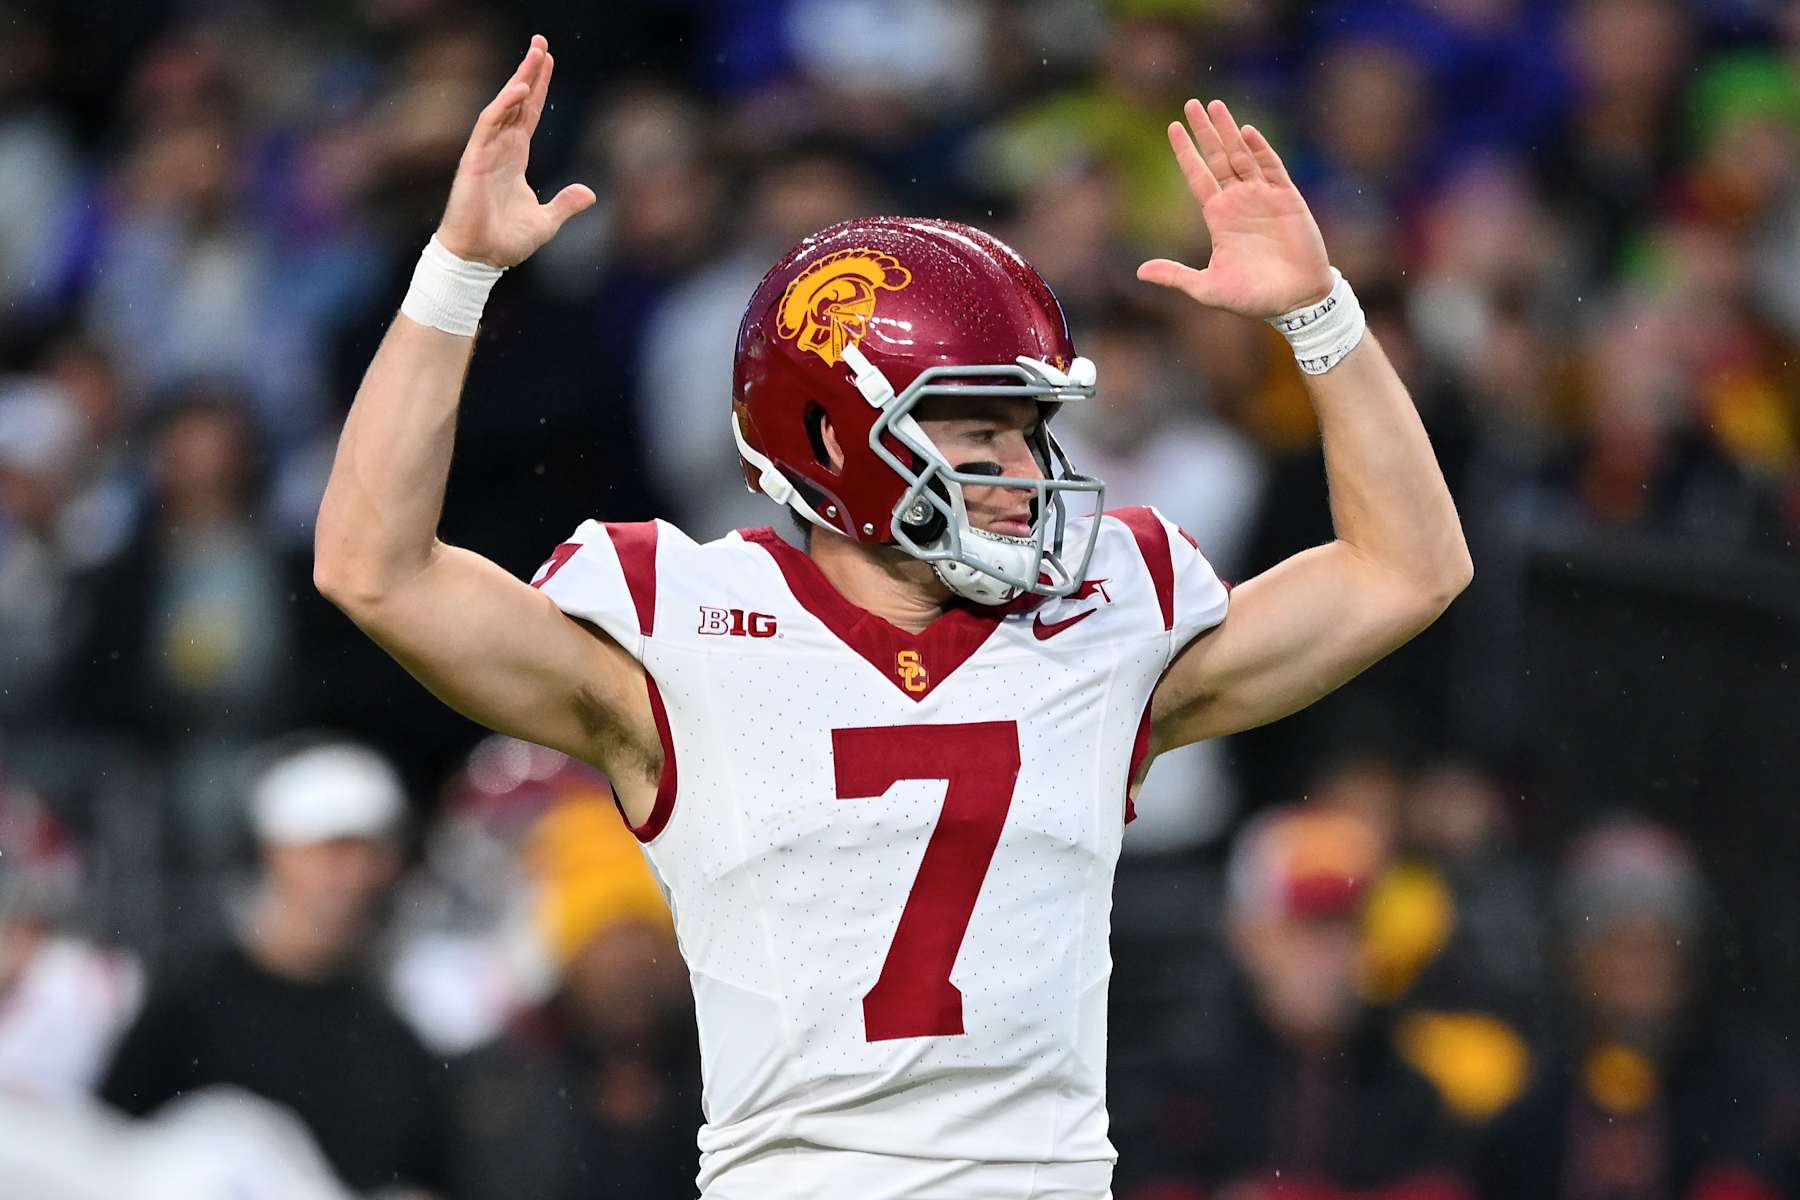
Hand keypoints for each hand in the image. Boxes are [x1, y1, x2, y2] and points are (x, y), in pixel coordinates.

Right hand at [435, 35, 594, 267]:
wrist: (478, 259)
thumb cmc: (505, 242)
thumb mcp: (546, 221)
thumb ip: (565, 204)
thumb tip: (590, 192)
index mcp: (515, 157)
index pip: (529, 114)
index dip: (539, 89)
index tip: (548, 62)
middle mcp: (499, 148)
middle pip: (517, 101)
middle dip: (529, 71)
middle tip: (541, 42)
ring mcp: (485, 151)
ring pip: (503, 105)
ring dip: (519, 79)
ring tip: (535, 53)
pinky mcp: (474, 159)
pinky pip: (488, 124)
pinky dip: (503, 105)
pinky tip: (520, 89)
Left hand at [1138, 99, 1332, 318]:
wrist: (1296, 301)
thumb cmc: (1253, 297)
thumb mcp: (1207, 288)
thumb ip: (1176, 276)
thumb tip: (1139, 272)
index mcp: (1218, 217)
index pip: (1198, 176)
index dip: (1185, 153)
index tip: (1173, 128)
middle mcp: (1238, 201)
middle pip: (1217, 157)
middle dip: (1205, 131)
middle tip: (1191, 104)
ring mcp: (1263, 197)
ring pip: (1242, 155)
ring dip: (1229, 131)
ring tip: (1215, 105)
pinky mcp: (1286, 198)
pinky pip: (1271, 167)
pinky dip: (1259, 149)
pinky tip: (1246, 132)